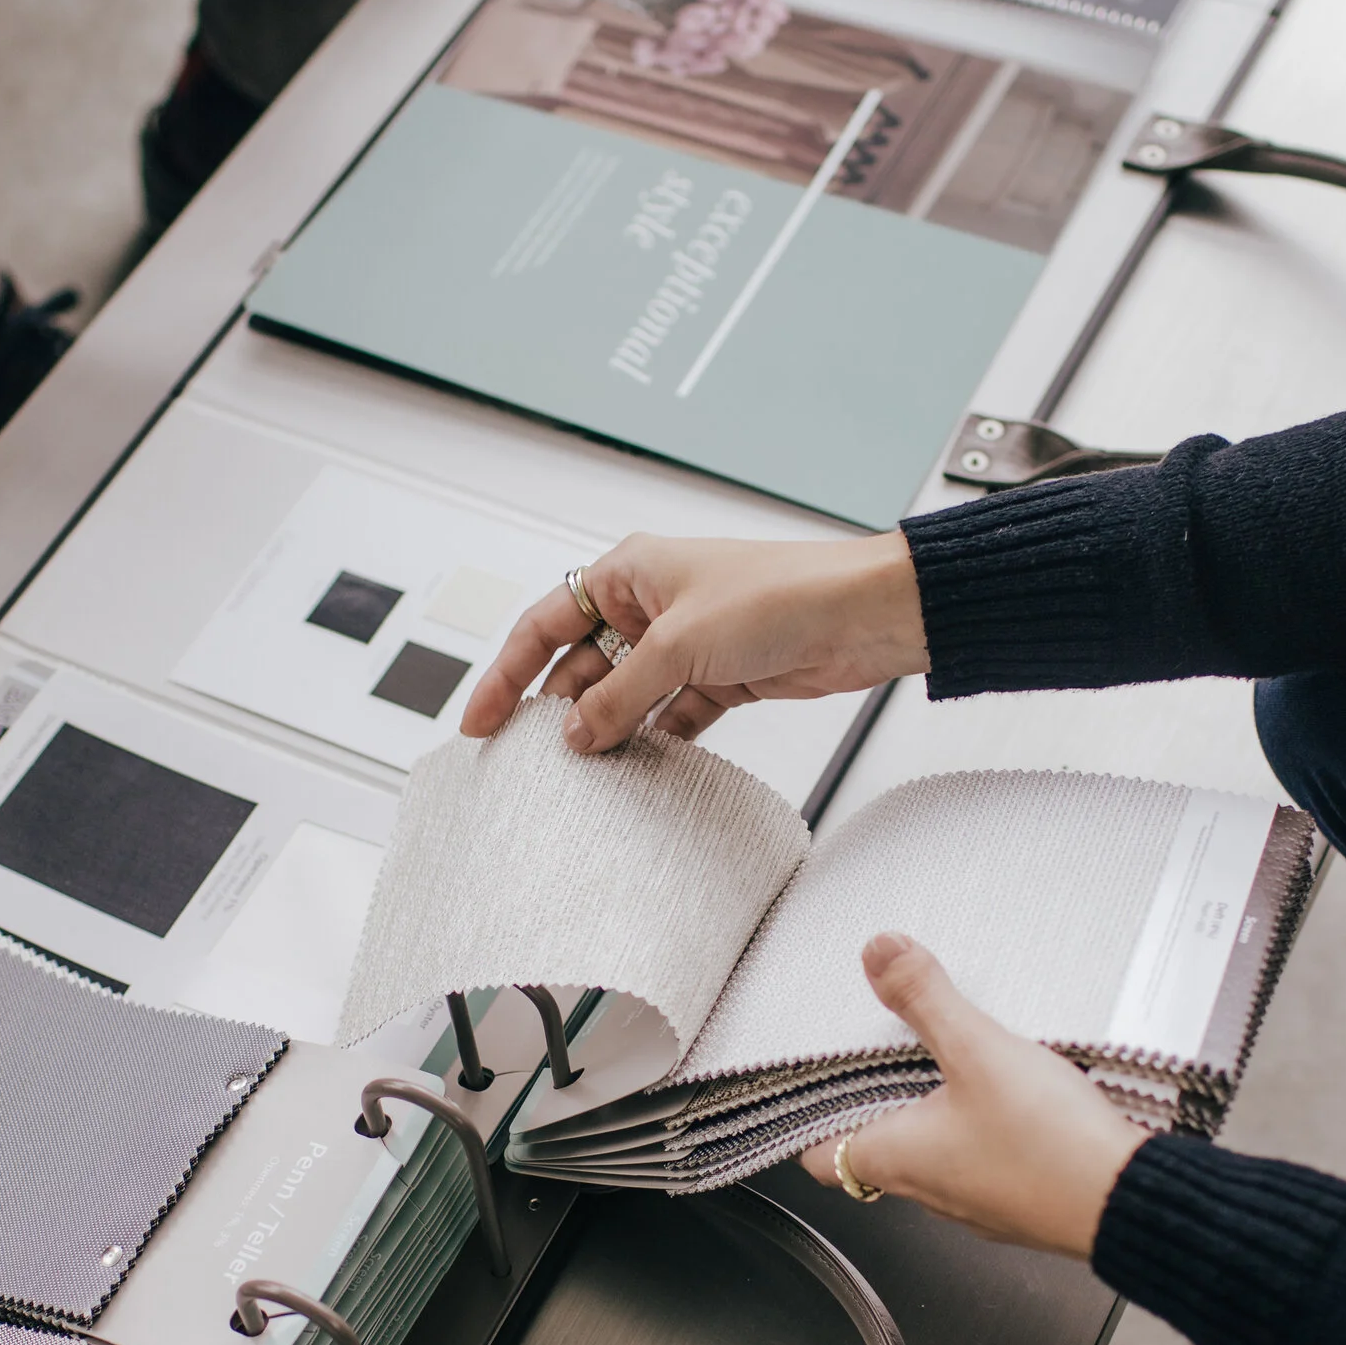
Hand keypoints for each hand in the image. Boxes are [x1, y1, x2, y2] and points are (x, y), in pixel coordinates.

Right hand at [458, 532, 929, 752]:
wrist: (864, 615)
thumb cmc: (781, 594)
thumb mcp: (679, 646)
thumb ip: (620, 695)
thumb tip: (577, 734)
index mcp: (630, 571)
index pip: (545, 624)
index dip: (506, 673)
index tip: (481, 720)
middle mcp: (652, 605)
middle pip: (580, 665)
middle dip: (558, 710)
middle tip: (527, 759)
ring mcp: (685, 644)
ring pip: (625, 695)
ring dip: (608, 730)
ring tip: (581, 773)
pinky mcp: (720, 677)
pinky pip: (669, 716)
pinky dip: (655, 741)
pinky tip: (639, 769)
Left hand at [802, 935, 1150, 1258]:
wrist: (1132, 1204)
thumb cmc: (1051, 1147)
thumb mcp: (978, 1051)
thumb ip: (924, 999)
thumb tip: (879, 955)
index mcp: (898, 1160)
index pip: (821, 1160)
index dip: (808, 1127)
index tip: (807, 1093)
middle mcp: (930, 1191)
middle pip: (875, 1154)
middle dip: (874, 1107)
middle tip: (876, 1062)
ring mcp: (978, 1205)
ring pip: (933, 1161)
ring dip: (931, 1119)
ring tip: (945, 1069)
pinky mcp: (1022, 1202)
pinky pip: (985, 1167)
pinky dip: (982, 1134)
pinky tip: (1010, 1103)